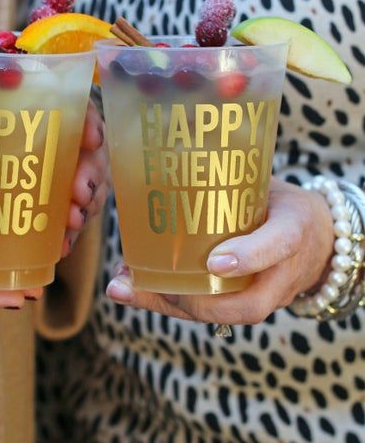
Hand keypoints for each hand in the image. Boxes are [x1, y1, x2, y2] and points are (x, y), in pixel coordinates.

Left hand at [62, 99, 108, 254]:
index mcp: (59, 110)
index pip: (85, 111)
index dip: (91, 123)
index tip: (91, 139)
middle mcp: (72, 142)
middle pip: (94, 156)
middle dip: (91, 175)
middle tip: (78, 193)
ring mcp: (72, 173)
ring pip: (90, 189)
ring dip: (84, 207)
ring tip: (71, 223)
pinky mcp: (63, 201)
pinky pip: (73, 218)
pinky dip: (68, 234)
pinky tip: (59, 247)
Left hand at [107, 178, 334, 324]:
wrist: (316, 238)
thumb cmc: (279, 203)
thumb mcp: (267, 179)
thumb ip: (231, 163)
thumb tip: (176, 127)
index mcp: (293, 229)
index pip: (278, 245)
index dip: (249, 256)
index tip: (215, 261)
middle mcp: (282, 272)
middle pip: (246, 304)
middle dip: (196, 300)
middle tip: (154, 280)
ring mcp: (266, 294)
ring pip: (223, 316)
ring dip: (169, 305)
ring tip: (126, 286)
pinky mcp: (245, 303)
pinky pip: (209, 313)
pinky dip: (166, 305)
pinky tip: (127, 288)